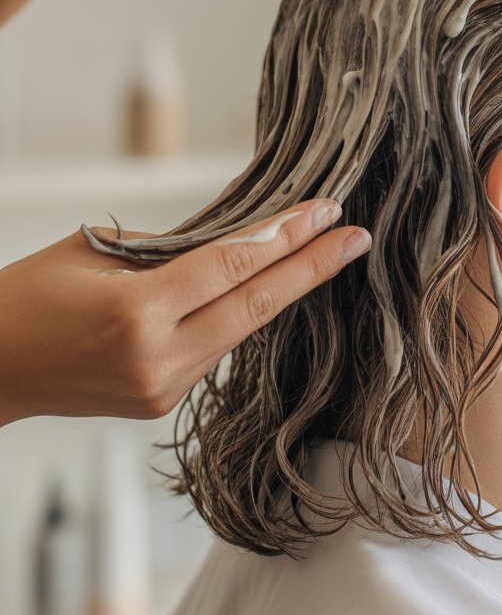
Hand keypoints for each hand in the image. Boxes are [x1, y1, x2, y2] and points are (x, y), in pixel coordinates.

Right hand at [0, 199, 369, 425]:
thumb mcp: (95, 253)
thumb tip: (235, 241)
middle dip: (313, 269)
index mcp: (137, 314)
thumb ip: (170, 249)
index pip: (233, 266)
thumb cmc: (27, 298)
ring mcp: (162, 389)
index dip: (287, 237)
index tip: (328, 211)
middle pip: (257, 306)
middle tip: (357, 237)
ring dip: (280, 291)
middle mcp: (158, 359)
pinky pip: (214, 349)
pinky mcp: (161, 403)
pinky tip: (260, 289)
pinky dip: (238, 317)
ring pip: (240, 330)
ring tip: (319, 252)